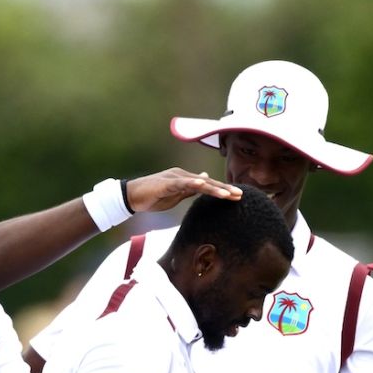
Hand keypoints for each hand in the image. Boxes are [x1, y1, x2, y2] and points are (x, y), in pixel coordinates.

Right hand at [125, 169, 241, 212]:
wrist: (132, 196)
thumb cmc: (152, 196)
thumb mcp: (175, 195)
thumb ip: (190, 189)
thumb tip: (205, 181)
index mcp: (186, 179)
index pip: (208, 185)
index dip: (223, 190)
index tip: (237, 196)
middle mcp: (183, 175)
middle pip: (207, 182)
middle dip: (224, 188)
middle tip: (240, 194)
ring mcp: (175, 178)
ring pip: (198, 183)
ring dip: (214, 188)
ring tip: (228, 194)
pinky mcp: (166, 183)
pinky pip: (182, 183)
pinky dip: (193, 183)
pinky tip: (204, 184)